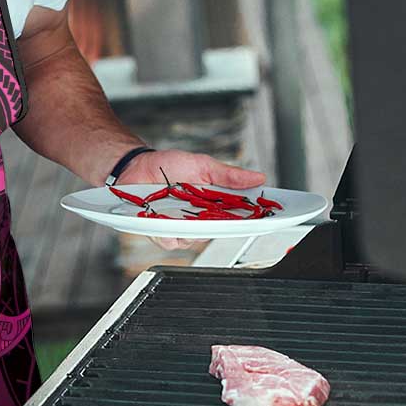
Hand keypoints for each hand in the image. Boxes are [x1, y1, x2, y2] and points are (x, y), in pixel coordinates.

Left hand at [119, 149, 266, 251]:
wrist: (136, 167)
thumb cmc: (168, 166)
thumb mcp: (202, 165)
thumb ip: (228, 175)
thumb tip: (258, 177)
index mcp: (213, 204)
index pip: (239, 216)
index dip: (254, 219)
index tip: (268, 217)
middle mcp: (199, 219)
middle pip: (219, 232)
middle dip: (224, 226)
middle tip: (224, 215)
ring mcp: (180, 227)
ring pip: (194, 239)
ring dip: (191, 228)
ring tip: (185, 212)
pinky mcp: (160, 232)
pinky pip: (170, 240)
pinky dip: (168, 232)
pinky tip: (165, 221)